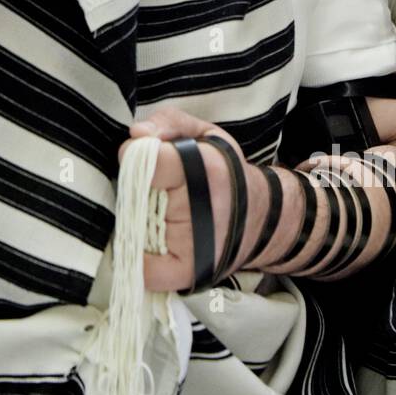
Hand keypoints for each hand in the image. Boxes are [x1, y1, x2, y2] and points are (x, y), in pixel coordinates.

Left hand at [121, 104, 266, 292]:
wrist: (261, 219)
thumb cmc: (224, 172)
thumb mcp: (205, 133)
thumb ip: (167, 122)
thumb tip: (136, 135)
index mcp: (206, 169)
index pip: (149, 161)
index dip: (136, 157)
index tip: (139, 158)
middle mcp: (201, 208)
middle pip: (136, 196)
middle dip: (135, 190)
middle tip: (153, 190)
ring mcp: (194, 245)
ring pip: (134, 230)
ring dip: (136, 221)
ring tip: (157, 213)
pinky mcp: (187, 272)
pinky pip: (144, 270)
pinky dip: (139, 257)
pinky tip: (150, 240)